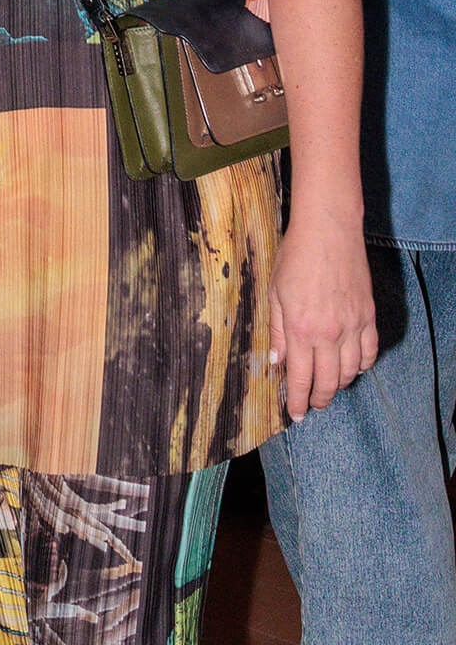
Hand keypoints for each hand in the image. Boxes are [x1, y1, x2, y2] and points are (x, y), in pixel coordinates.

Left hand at [269, 210, 376, 419]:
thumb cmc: (295, 257)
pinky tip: (352, 367)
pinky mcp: (368, 315)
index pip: (300, 378)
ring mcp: (352, 325)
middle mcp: (328, 333)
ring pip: (351, 371)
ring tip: (330, 387)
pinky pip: (370, 351)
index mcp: (300, 329)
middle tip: (313, 406)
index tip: (296, 414)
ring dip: (340, 384)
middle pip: (328, 381)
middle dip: (319, 400)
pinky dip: (362, 365)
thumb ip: (275, 330)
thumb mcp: (274, 293)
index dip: (298, 401)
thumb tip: (276, 361)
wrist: (328, 230)